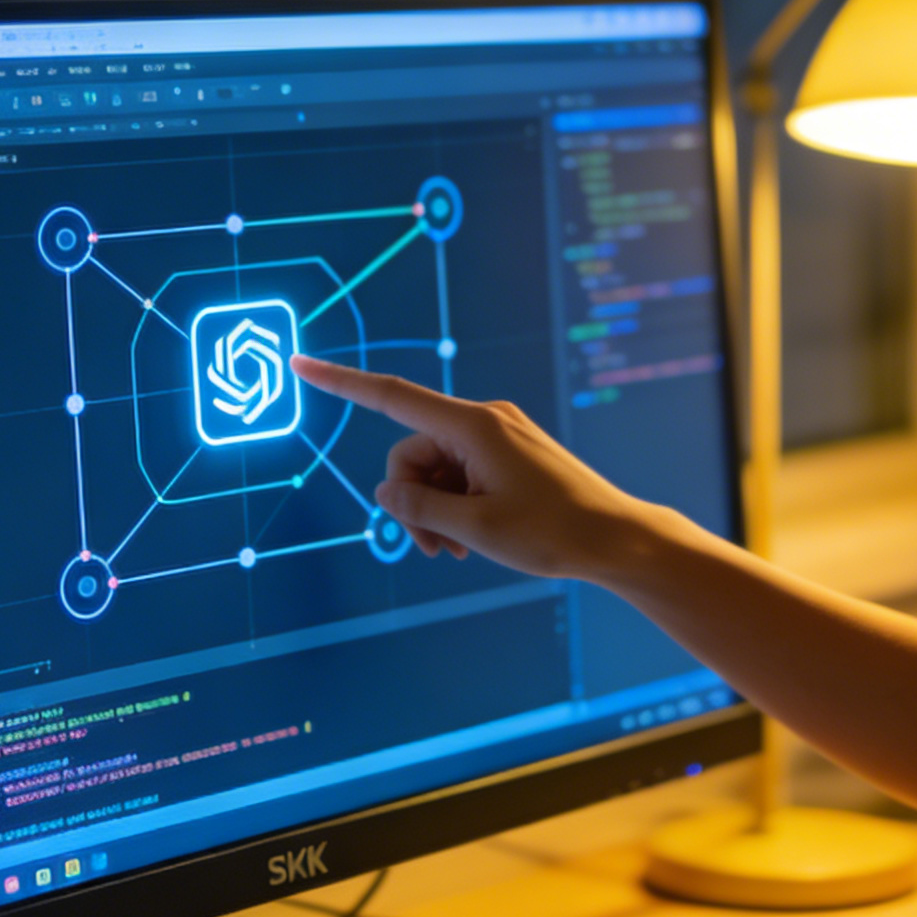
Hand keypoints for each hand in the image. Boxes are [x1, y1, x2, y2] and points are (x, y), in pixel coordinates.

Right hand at [290, 355, 644, 576]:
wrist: (616, 538)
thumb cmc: (553, 533)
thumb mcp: (476, 529)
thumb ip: (420, 509)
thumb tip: (386, 491)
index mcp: (472, 426)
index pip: (391, 396)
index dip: (341, 382)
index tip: (300, 362)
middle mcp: (482, 420)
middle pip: (412, 452)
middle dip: (412, 501)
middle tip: (435, 551)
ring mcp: (496, 435)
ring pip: (434, 469)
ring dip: (435, 511)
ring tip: (456, 553)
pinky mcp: (506, 452)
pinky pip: (459, 473)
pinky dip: (455, 505)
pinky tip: (469, 542)